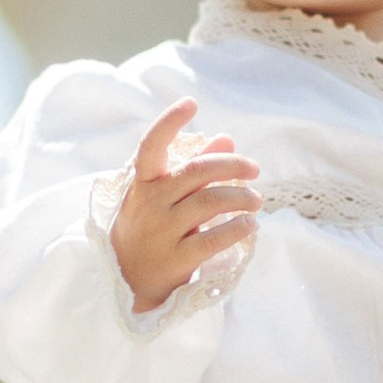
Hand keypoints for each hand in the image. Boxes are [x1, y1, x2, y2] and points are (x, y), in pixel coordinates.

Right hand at [109, 101, 259, 314]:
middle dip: (232, 165)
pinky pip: (213, 240)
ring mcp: (162, 232)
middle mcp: (151, 204)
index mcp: (144, 183)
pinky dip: (237, 228)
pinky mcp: (176, 260)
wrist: (127, 279)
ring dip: (241, 198)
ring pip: (211, 203)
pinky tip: (250, 224)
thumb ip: (193, 166)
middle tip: (253, 169)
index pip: (151, 145)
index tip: (190, 102)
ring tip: (255, 201)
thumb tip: (227, 138)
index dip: (168, 121)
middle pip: (197, 172)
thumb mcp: (162, 195)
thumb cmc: (150, 226)